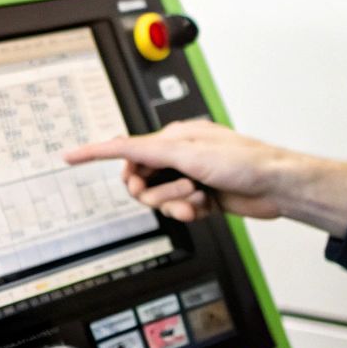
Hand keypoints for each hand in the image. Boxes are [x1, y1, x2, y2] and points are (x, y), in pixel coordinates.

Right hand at [63, 120, 346, 234]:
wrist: (276, 188)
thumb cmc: (244, 161)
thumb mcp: (188, 153)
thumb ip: (148, 150)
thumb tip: (117, 145)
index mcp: (173, 136)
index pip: (126, 146)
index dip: (96, 152)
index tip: (70, 156)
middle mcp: (179, 154)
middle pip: (140, 179)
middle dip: (154, 191)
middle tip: (175, 190)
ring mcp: (190, 177)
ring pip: (159, 198)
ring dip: (174, 202)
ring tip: (197, 198)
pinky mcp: (201, 197)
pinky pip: (177, 209)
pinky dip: (188, 211)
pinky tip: (204, 207)